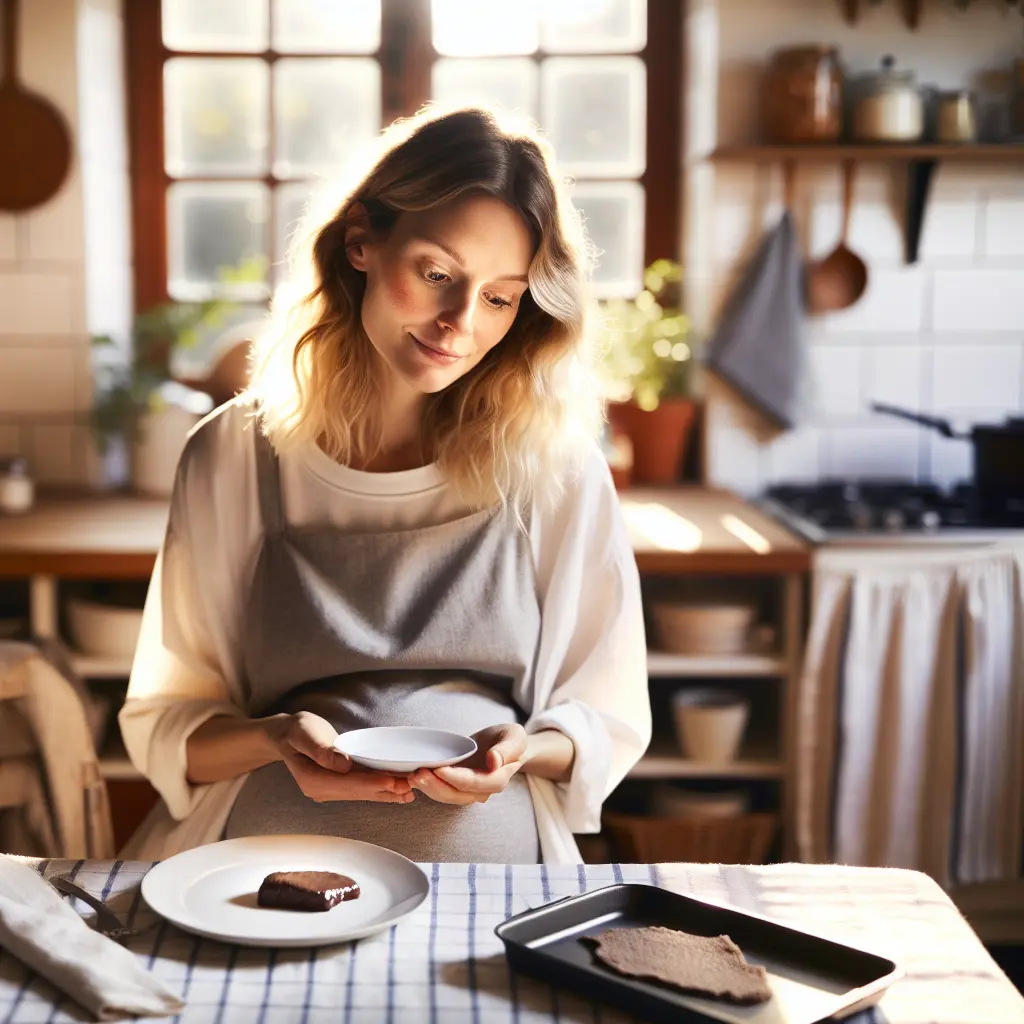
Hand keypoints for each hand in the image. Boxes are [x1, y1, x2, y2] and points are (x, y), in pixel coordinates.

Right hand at [263, 712, 413, 803]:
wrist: (287, 735)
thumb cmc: (295, 730)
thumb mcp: (304, 734)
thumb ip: (321, 750)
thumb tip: (343, 765)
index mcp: (312, 780)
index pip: (347, 783)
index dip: (371, 782)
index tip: (393, 781)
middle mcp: (321, 790)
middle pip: (358, 791)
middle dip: (385, 789)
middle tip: (411, 787)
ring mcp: (329, 790)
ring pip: (362, 793)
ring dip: (386, 792)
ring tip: (410, 792)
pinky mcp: (337, 785)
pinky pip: (361, 789)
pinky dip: (380, 789)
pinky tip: (397, 791)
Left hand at [410, 723, 527, 805]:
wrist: (505, 743)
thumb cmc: (510, 739)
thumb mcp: (515, 737)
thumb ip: (507, 750)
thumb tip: (494, 761)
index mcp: (498, 779)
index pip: (474, 783)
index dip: (455, 778)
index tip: (438, 769)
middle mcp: (482, 790)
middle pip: (457, 794)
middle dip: (435, 786)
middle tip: (417, 774)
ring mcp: (469, 790)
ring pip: (446, 795)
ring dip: (428, 788)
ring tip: (412, 775)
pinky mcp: (457, 784)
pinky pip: (442, 789)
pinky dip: (428, 785)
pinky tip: (414, 776)